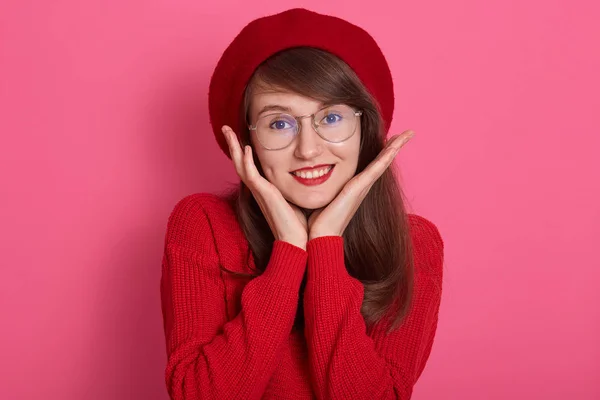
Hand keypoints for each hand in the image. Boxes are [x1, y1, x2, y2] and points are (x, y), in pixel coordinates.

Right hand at [222, 125, 308, 249]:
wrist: (299, 242)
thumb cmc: (300, 225)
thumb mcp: (297, 199)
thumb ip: (297, 186)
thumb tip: (310, 174)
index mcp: (266, 190)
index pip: (250, 166)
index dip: (243, 151)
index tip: (241, 136)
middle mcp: (259, 189)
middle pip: (240, 162)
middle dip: (232, 144)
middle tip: (225, 128)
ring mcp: (260, 192)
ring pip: (240, 165)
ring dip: (233, 147)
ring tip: (226, 130)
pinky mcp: (264, 195)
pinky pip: (251, 175)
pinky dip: (246, 161)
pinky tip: (245, 148)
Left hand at [307, 130, 414, 239]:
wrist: (319, 236)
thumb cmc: (314, 221)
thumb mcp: (314, 196)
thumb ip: (311, 184)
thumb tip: (299, 175)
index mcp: (352, 188)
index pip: (369, 166)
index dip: (380, 153)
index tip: (389, 140)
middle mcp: (361, 186)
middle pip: (381, 162)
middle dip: (394, 147)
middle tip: (407, 134)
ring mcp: (362, 187)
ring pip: (383, 162)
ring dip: (396, 147)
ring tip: (408, 134)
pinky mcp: (359, 187)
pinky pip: (377, 167)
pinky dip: (388, 154)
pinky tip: (396, 144)